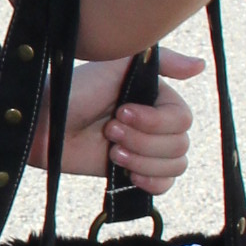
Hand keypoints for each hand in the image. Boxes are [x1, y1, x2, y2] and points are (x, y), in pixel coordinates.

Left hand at [36, 48, 202, 185]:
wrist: (45, 123)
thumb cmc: (76, 90)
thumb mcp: (118, 64)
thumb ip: (162, 60)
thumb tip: (201, 66)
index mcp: (157, 97)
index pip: (182, 119)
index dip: (153, 122)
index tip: (120, 111)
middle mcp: (156, 122)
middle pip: (180, 145)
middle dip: (142, 142)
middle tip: (109, 131)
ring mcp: (146, 149)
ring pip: (175, 166)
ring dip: (143, 161)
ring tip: (112, 152)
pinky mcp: (133, 171)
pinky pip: (165, 185)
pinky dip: (151, 182)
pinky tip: (129, 174)